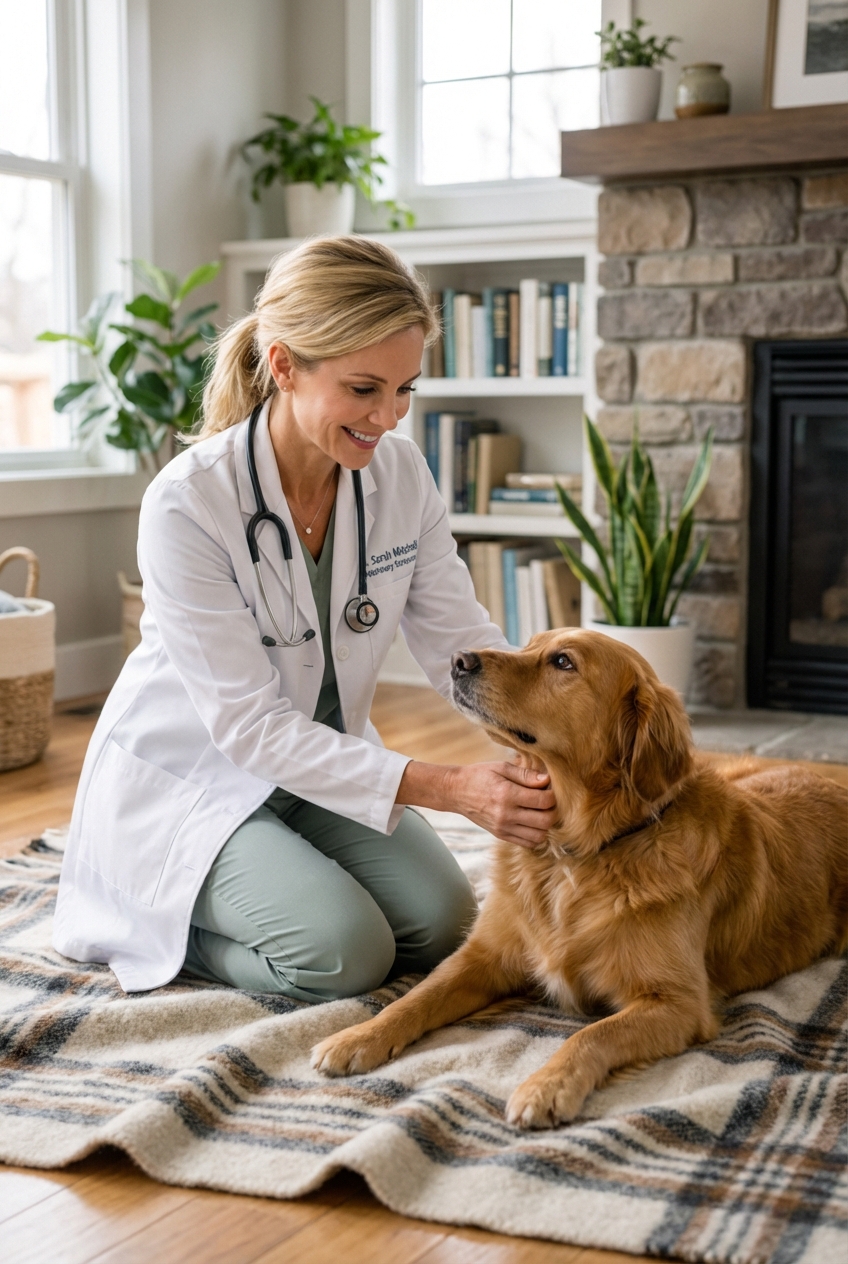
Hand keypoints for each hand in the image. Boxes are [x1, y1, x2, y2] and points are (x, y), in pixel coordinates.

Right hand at [397, 761, 556, 848]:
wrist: (456, 791)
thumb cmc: (480, 775)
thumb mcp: (502, 767)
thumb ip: (526, 774)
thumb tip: (547, 781)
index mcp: (507, 794)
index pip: (543, 801)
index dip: (553, 795)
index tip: (549, 789)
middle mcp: (506, 814)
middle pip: (545, 821)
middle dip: (552, 811)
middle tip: (547, 802)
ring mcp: (503, 827)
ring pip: (539, 836)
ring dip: (545, 825)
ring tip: (540, 812)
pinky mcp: (501, 835)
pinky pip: (527, 843)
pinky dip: (535, 835)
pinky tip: (532, 822)